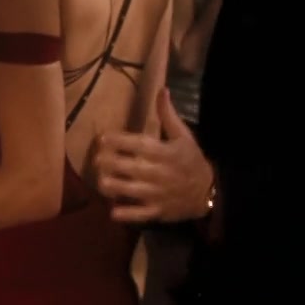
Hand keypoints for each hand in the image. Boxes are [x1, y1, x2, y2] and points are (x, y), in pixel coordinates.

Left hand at [93, 89, 215, 222]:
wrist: (208, 191)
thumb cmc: (191, 160)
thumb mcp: (184, 136)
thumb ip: (168, 115)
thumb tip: (161, 90)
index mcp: (164, 152)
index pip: (139, 144)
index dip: (119, 140)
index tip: (102, 137)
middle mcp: (158, 173)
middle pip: (130, 167)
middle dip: (111, 163)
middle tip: (96, 159)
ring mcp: (157, 194)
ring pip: (131, 191)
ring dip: (114, 186)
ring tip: (101, 182)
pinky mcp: (157, 210)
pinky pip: (140, 214)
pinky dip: (127, 214)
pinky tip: (113, 211)